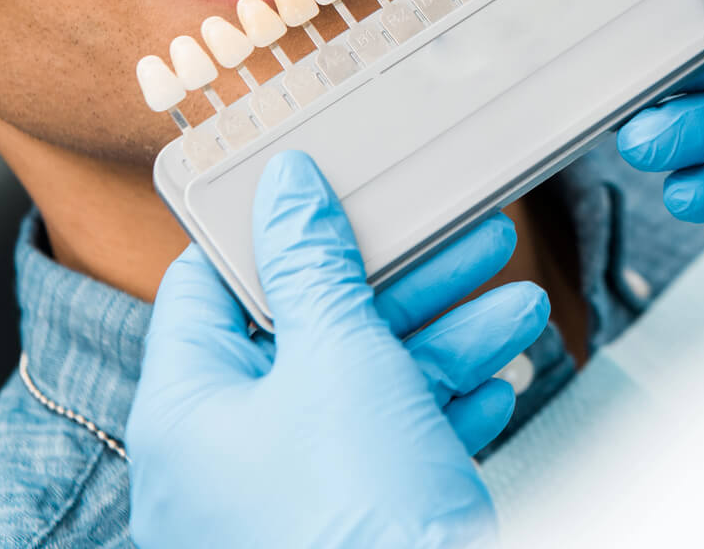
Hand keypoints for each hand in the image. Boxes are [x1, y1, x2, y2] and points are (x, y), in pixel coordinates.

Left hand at [127, 150, 547, 548]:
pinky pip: (391, 452)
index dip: (268, 228)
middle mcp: (225, 462)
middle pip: (307, 333)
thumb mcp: (341, 359)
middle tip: (459, 236)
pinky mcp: (352, 532)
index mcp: (188, 409)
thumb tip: (288, 188)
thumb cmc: (358, 523)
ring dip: (445, 339)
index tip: (325, 188)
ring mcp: (288, 504)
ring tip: (515, 303)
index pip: (208, 286)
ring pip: (363, 391)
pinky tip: (498, 381)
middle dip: (400, 282)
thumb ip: (315, 265)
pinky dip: (444, 411)